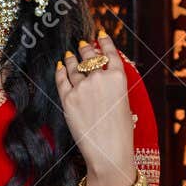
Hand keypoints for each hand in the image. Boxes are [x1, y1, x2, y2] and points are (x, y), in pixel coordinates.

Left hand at [55, 30, 134, 185]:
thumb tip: (106, 76)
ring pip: (74, 66)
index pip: (110, 52)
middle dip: (85, 49)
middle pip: (90, 56)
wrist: (108, 152)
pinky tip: (60, 66)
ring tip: (69, 54)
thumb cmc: (120, 133)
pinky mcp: (68, 99)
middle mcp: (100, 78)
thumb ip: (115, 86)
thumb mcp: (125, 103)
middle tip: (81, 44)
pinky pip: (62, 79)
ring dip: (72, 58)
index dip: (104, 41)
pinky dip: (60, 71)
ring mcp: (82, 88)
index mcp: (119, 77)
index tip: (100, 34)